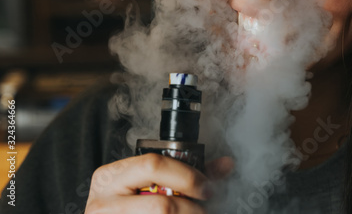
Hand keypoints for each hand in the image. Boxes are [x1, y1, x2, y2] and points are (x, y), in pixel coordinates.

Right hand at [85, 153, 233, 213]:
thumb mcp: (149, 184)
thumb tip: (226, 164)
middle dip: (191, 209)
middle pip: (161, 205)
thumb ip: (187, 173)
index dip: (188, 177)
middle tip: (205, 209)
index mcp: (111, 176)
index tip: (207, 188)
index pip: (154, 165)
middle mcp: (103, 202)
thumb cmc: (129, 206)